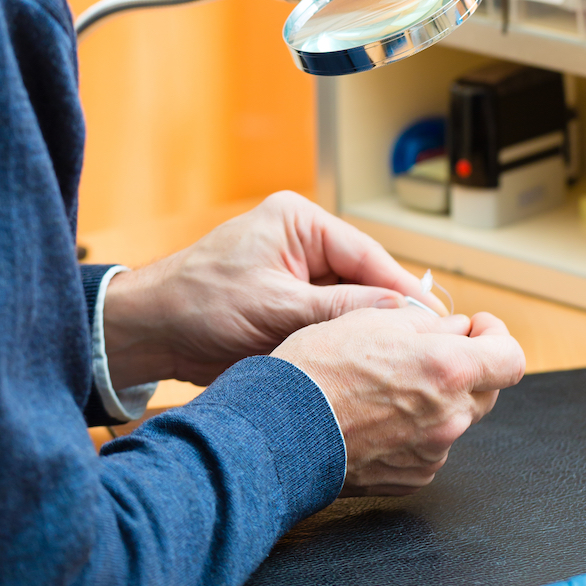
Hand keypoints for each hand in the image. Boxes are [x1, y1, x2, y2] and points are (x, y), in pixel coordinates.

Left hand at [102, 190, 445, 389]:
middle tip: (430, 344)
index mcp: (299, 222)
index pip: (367, 254)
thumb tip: (397, 315)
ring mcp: (296, 273)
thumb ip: (338, 310)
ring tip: (406, 357)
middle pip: (364, 279)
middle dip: (390, 312)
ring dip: (369, 331)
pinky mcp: (289, 304)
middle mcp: (302, 241)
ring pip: (350, 304)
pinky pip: (330, 322)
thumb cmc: (197, 304)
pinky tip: (368, 363)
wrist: (148, 334)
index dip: (404, 289)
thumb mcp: (274, 308)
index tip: (436, 319)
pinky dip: (345, 341)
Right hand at [273, 305, 525, 494]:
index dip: (497, 337)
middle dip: (465, 366)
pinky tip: (377, 417)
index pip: (511, 358)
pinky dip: (415, 430)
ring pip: (454, 418)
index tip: (476, 328)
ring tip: (387, 385)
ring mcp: (432, 453)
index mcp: (447, 370)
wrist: (280, 431)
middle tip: (425, 350)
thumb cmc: (319, 370)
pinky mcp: (412, 478)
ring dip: (437, 399)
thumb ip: (429, 323)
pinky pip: (429, 447)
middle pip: (486, 389)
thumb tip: (456, 328)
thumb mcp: (375, 319)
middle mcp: (449, 417)